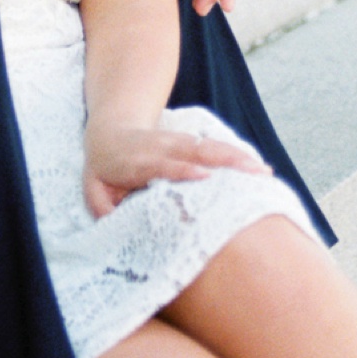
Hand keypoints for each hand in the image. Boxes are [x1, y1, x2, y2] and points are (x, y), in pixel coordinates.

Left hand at [83, 108, 267, 217]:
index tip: (204, 176)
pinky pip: (216, 148)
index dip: (182, 169)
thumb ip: (103, 208)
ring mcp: (178, 143)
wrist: (110, 132)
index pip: (162, 164)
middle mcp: (162, 148)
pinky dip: (238, 156)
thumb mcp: (93, 190)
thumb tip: (116, 225)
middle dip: (223, 159)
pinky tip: (260, 167)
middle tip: (249, 171)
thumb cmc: (104, 170)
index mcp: (139, 161)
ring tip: (264, 171)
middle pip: (195, 150)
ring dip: (238, 157)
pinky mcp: (191, 143)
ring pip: (210, 147)